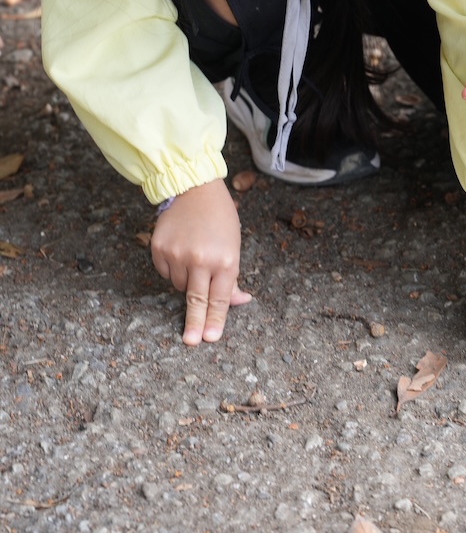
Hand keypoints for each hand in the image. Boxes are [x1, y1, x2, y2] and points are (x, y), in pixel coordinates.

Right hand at [151, 179, 252, 345]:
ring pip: (179, 286)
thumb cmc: (221, 221)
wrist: (195, 191)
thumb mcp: (234, 247)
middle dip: (194, 322)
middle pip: (196, 300)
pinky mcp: (159, 248)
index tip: (210, 338)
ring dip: (187, 283)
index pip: (219, 298)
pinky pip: (165, 273)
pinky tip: (181, 253)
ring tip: (195, 261)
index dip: (214, 319)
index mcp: (224, 260)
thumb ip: (232, 278)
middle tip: (191, 341)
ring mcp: (177, 254)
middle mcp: (201, 259)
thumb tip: (239, 302)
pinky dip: (173, 270)